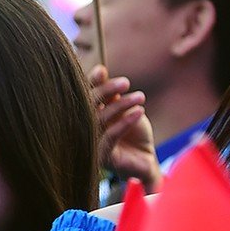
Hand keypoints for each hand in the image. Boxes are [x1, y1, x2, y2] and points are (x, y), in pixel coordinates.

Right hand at [88, 65, 160, 192]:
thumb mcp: (123, 109)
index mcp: (87, 116)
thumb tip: (100, 70)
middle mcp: (84, 129)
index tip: (101, 70)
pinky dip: (125, 121)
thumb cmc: (133, 133)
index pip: (84, 96)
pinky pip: (111, 135)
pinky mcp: (102, 156)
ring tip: (140, 97)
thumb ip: (111, 95)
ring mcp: (90, 144)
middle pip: (88, 106)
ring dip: (120, 105)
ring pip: (100, 119)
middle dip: (105, 91)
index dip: (90, 82)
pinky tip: (139, 111)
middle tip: (125, 82)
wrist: (145, 160)